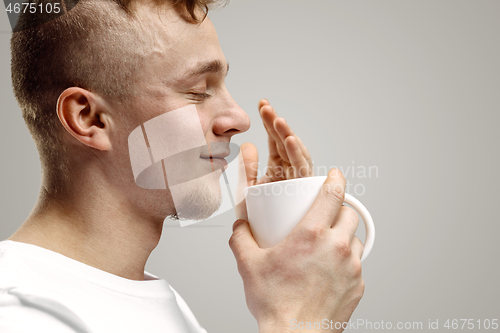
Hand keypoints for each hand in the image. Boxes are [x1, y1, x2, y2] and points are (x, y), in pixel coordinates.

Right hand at [230, 169, 364, 331]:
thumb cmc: (276, 304)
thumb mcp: (249, 266)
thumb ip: (241, 239)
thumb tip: (240, 226)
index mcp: (311, 235)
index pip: (332, 195)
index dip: (336, 179)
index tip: (335, 174)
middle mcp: (335, 247)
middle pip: (349, 214)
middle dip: (340, 209)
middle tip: (326, 215)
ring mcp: (350, 267)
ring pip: (354, 238)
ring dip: (343, 235)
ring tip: (326, 245)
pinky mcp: (357, 285)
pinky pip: (356, 263)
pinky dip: (345, 260)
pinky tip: (329, 269)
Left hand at [236, 99, 313, 218]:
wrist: (267, 243)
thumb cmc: (262, 219)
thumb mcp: (250, 190)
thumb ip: (248, 168)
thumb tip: (247, 145)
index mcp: (280, 169)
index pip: (276, 141)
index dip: (270, 123)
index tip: (262, 105)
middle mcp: (292, 172)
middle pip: (286, 143)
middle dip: (277, 124)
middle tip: (266, 108)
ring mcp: (300, 180)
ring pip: (296, 152)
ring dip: (287, 134)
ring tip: (277, 120)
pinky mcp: (305, 189)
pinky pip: (302, 169)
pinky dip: (297, 154)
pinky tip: (290, 140)